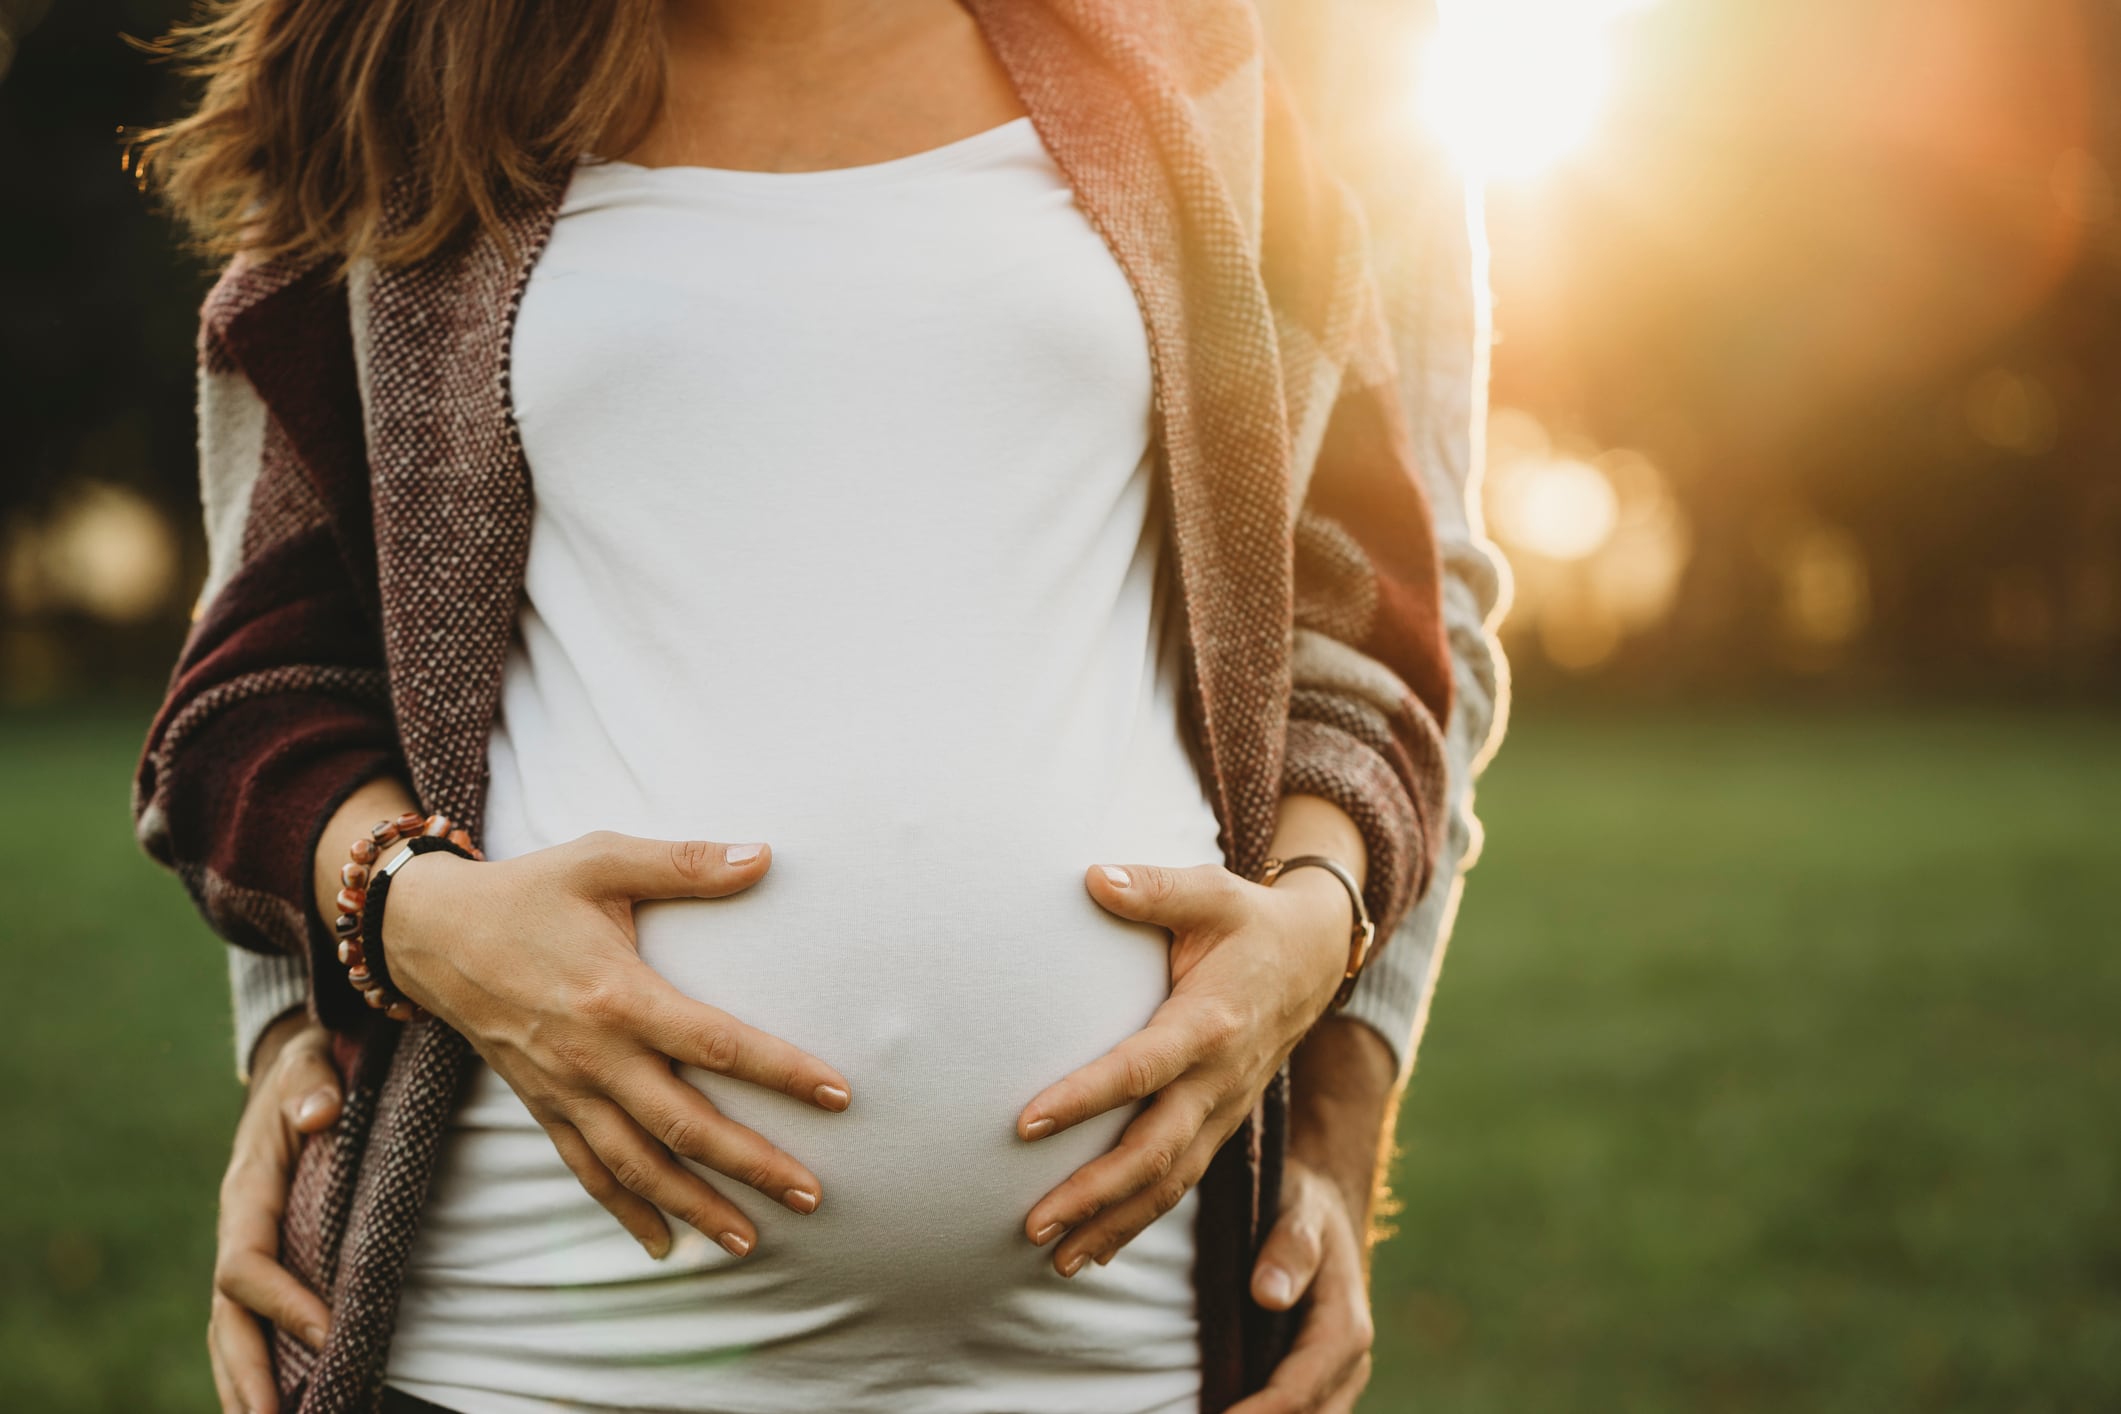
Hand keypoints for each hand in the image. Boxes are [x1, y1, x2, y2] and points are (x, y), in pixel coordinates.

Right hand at [208, 1011, 341, 1413]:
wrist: (297, 1071)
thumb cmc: (311, 1069)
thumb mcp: (311, 1059)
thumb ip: (314, 1081)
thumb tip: (320, 1112)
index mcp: (246, 1193)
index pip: (247, 1264)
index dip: (282, 1301)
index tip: (328, 1332)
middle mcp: (238, 1231)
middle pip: (227, 1318)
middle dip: (247, 1373)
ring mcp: (248, 1250)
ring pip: (231, 1331)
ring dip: (245, 1384)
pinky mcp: (268, 1261)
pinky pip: (252, 1323)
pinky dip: (258, 1366)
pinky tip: (281, 1404)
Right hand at [381, 829, 852, 1258]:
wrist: (431, 933)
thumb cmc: (529, 891)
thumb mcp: (603, 859)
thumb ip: (686, 863)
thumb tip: (765, 856)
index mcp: (618, 995)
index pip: (716, 1044)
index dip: (781, 1072)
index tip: (838, 1095)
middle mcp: (594, 1056)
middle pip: (684, 1125)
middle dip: (751, 1165)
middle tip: (812, 1196)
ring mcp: (565, 1090)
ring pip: (638, 1165)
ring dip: (696, 1206)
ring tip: (751, 1241)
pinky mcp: (543, 1107)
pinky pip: (588, 1172)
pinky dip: (626, 1213)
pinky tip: (665, 1245)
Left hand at [1016, 854, 1353, 1274]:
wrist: (1316, 956)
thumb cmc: (1248, 919)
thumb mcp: (1210, 891)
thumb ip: (1152, 888)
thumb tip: (1091, 877)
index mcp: (1210, 1022)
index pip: (1140, 1070)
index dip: (1084, 1098)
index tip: (1025, 1122)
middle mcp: (1221, 1078)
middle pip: (1155, 1151)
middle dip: (1094, 1193)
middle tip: (1032, 1222)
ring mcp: (1226, 1108)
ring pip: (1171, 1181)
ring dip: (1114, 1223)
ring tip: (1056, 1259)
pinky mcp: (1223, 1122)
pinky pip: (1182, 1181)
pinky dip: (1141, 1220)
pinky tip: (1096, 1249)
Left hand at [1231, 1158, 1375, 1413]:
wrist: (1324, 1215)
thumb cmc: (1306, 1210)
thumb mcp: (1301, 1212)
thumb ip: (1289, 1250)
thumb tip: (1268, 1294)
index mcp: (1344, 1329)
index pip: (1297, 1392)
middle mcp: (1348, 1364)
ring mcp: (1336, 1379)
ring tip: (1204, 1412)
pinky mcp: (1317, 1383)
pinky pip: (1298, 1412)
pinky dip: (1264, 1413)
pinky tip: (1219, 1407)